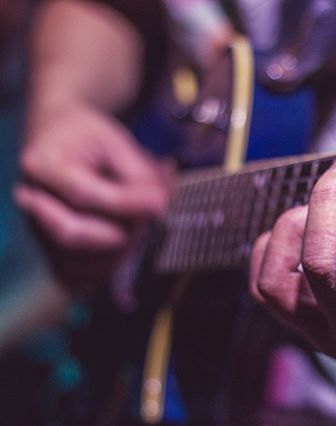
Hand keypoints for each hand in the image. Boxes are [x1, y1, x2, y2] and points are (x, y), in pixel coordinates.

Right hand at [15, 99, 171, 290]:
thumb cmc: (89, 138)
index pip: (83, 197)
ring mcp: (35, 229)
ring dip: (120, 250)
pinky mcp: (49, 250)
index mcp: (42, 165)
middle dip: (121, 230)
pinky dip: (110, 266)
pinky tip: (130, 245)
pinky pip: (79, 274)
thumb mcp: (116, 141)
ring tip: (143, 226)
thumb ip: (137, 175)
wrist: (59, 137)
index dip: (126, 205)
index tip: (159, 204)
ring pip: (78, 260)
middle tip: (152, 216)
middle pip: (74, 233)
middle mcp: (31, 200)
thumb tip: (158, 207)